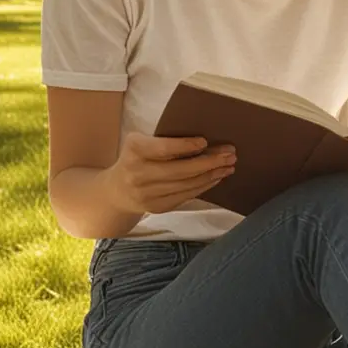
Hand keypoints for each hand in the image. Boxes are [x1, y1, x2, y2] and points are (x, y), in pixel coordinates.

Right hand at [104, 132, 236, 215]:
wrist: (116, 192)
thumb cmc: (135, 159)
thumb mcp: (140, 143)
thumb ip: (164, 141)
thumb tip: (206, 140)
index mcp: (135, 150)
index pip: (163, 149)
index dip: (185, 146)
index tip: (205, 142)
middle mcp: (139, 174)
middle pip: (181, 169)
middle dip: (210, 162)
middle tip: (230, 154)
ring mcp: (148, 194)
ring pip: (187, 184)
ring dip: (212, 174)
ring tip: (229, 165)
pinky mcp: (157, 207)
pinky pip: (186, 195)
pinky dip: (204, 186)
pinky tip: (216, 177)